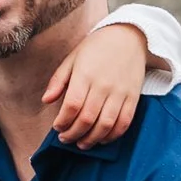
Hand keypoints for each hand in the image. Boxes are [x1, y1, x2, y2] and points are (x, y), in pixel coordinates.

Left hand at [46, 9, 150, 148]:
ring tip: (82, 143)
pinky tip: (102, 139)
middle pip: (87, 118)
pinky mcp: (133, 98)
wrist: (129, 37)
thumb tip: (46, 101)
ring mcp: (120, 92)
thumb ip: (58, 80)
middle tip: (66, 139)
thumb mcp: (73, 58)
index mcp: (85, 75)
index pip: (72, 106)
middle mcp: (103, 85)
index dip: (63, 122)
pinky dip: (112, 135)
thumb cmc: (96, 48)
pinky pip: (124, 123)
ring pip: (105, 125)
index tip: (57, 127)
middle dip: (73, 134)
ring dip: (91, 139)